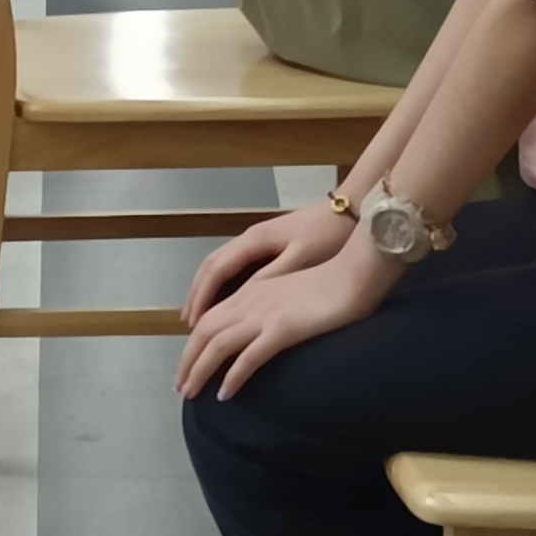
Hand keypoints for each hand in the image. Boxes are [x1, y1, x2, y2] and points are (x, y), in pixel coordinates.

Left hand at [176, 225, 400, 401]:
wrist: (355, 272)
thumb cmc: (331, 282)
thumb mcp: (291, 290)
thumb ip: (272, 304)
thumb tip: (261, 329)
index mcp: (252, 290)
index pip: (211, 317)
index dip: (194, 342)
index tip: (188, 364)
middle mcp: (251, 300)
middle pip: (205, 332)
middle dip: (187, 360)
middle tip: (180, 386)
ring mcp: (265, 314)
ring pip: (218, 345)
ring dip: (199, 371)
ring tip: (190, 393)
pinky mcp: (282, 329)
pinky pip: (249, 358)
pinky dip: (233, 377)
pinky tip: (225, 394)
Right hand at [181, 202, 353, 320]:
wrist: (348, 211)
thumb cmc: (327, 236)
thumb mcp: (301, 259)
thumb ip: (271, 276)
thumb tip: (241, 298)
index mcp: (254, 240)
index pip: (216, 269)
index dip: (202, 296)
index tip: (192, 323)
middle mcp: (249, 237)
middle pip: (211, 265)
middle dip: (197, 294)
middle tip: (187, 325)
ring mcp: (257, 239)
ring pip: (220, 264)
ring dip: (206, 289)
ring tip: (198, 316)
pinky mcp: (268, 244)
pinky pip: (233, 265)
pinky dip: (221, 284)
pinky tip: (225, 300)